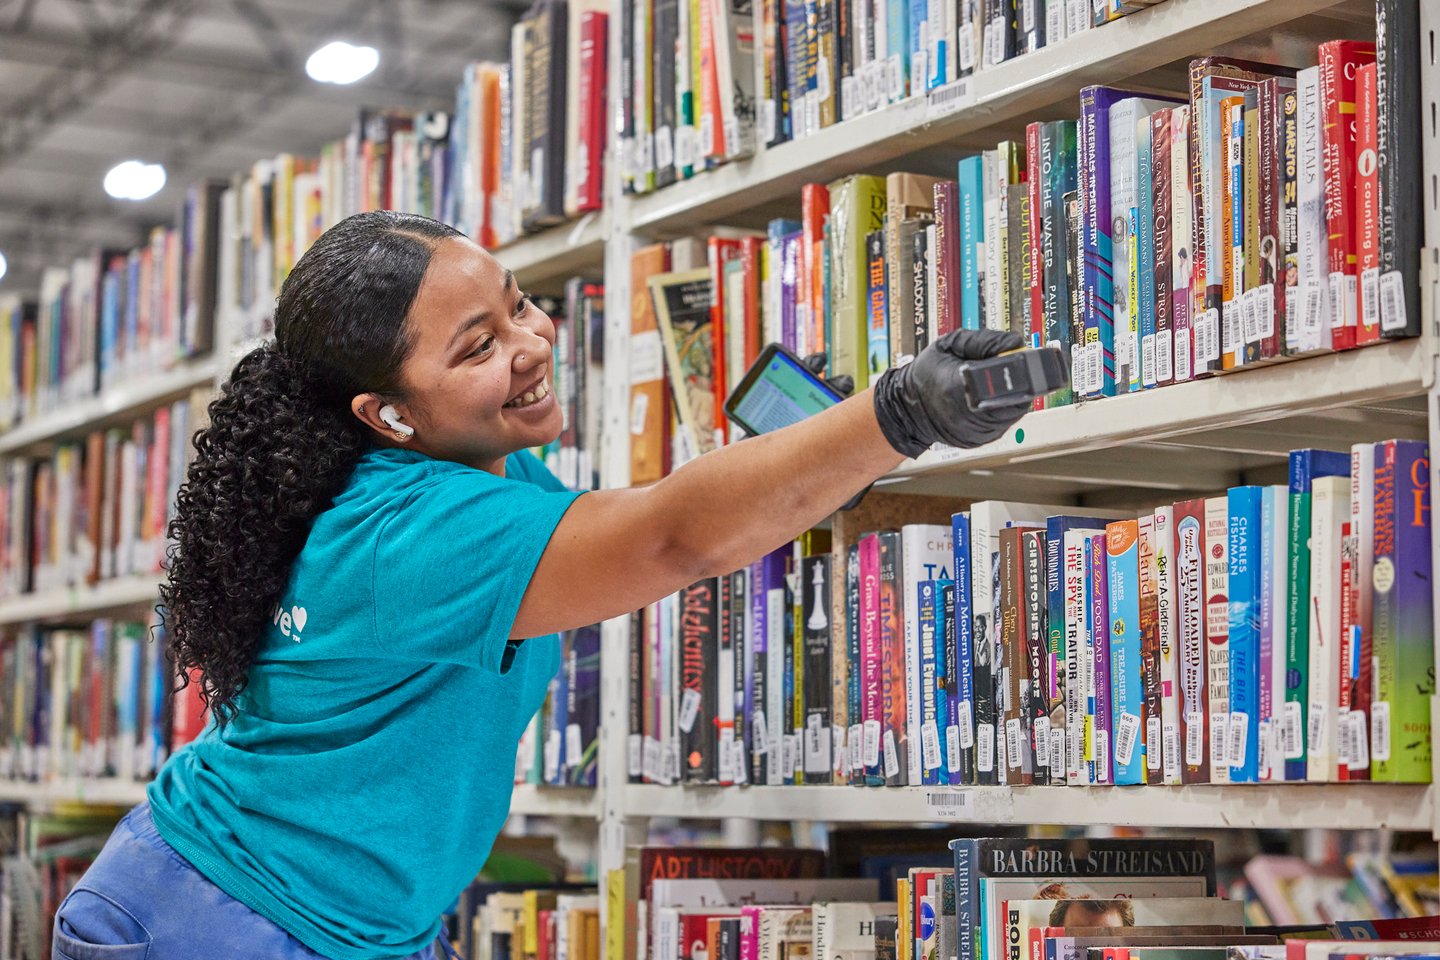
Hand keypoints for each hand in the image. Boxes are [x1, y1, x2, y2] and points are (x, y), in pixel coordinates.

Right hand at [871, 329, 1031, 457]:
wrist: (908, 411)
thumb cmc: (925, 377)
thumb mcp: (947, 345)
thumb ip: (982, 340)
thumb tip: (1013, 343)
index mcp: (957, 388)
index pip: (1003, 380)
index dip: (1015, 365)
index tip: (1013, 354)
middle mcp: (969, 416)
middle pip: (1016, 396)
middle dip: (1017, 379)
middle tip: (1005, 367)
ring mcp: (978, 431)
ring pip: (1015, 409)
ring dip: (1012, 393)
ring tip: (992, 383)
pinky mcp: (984, 439)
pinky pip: (1006, 420)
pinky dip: (1004, 407)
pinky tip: (988, 398)